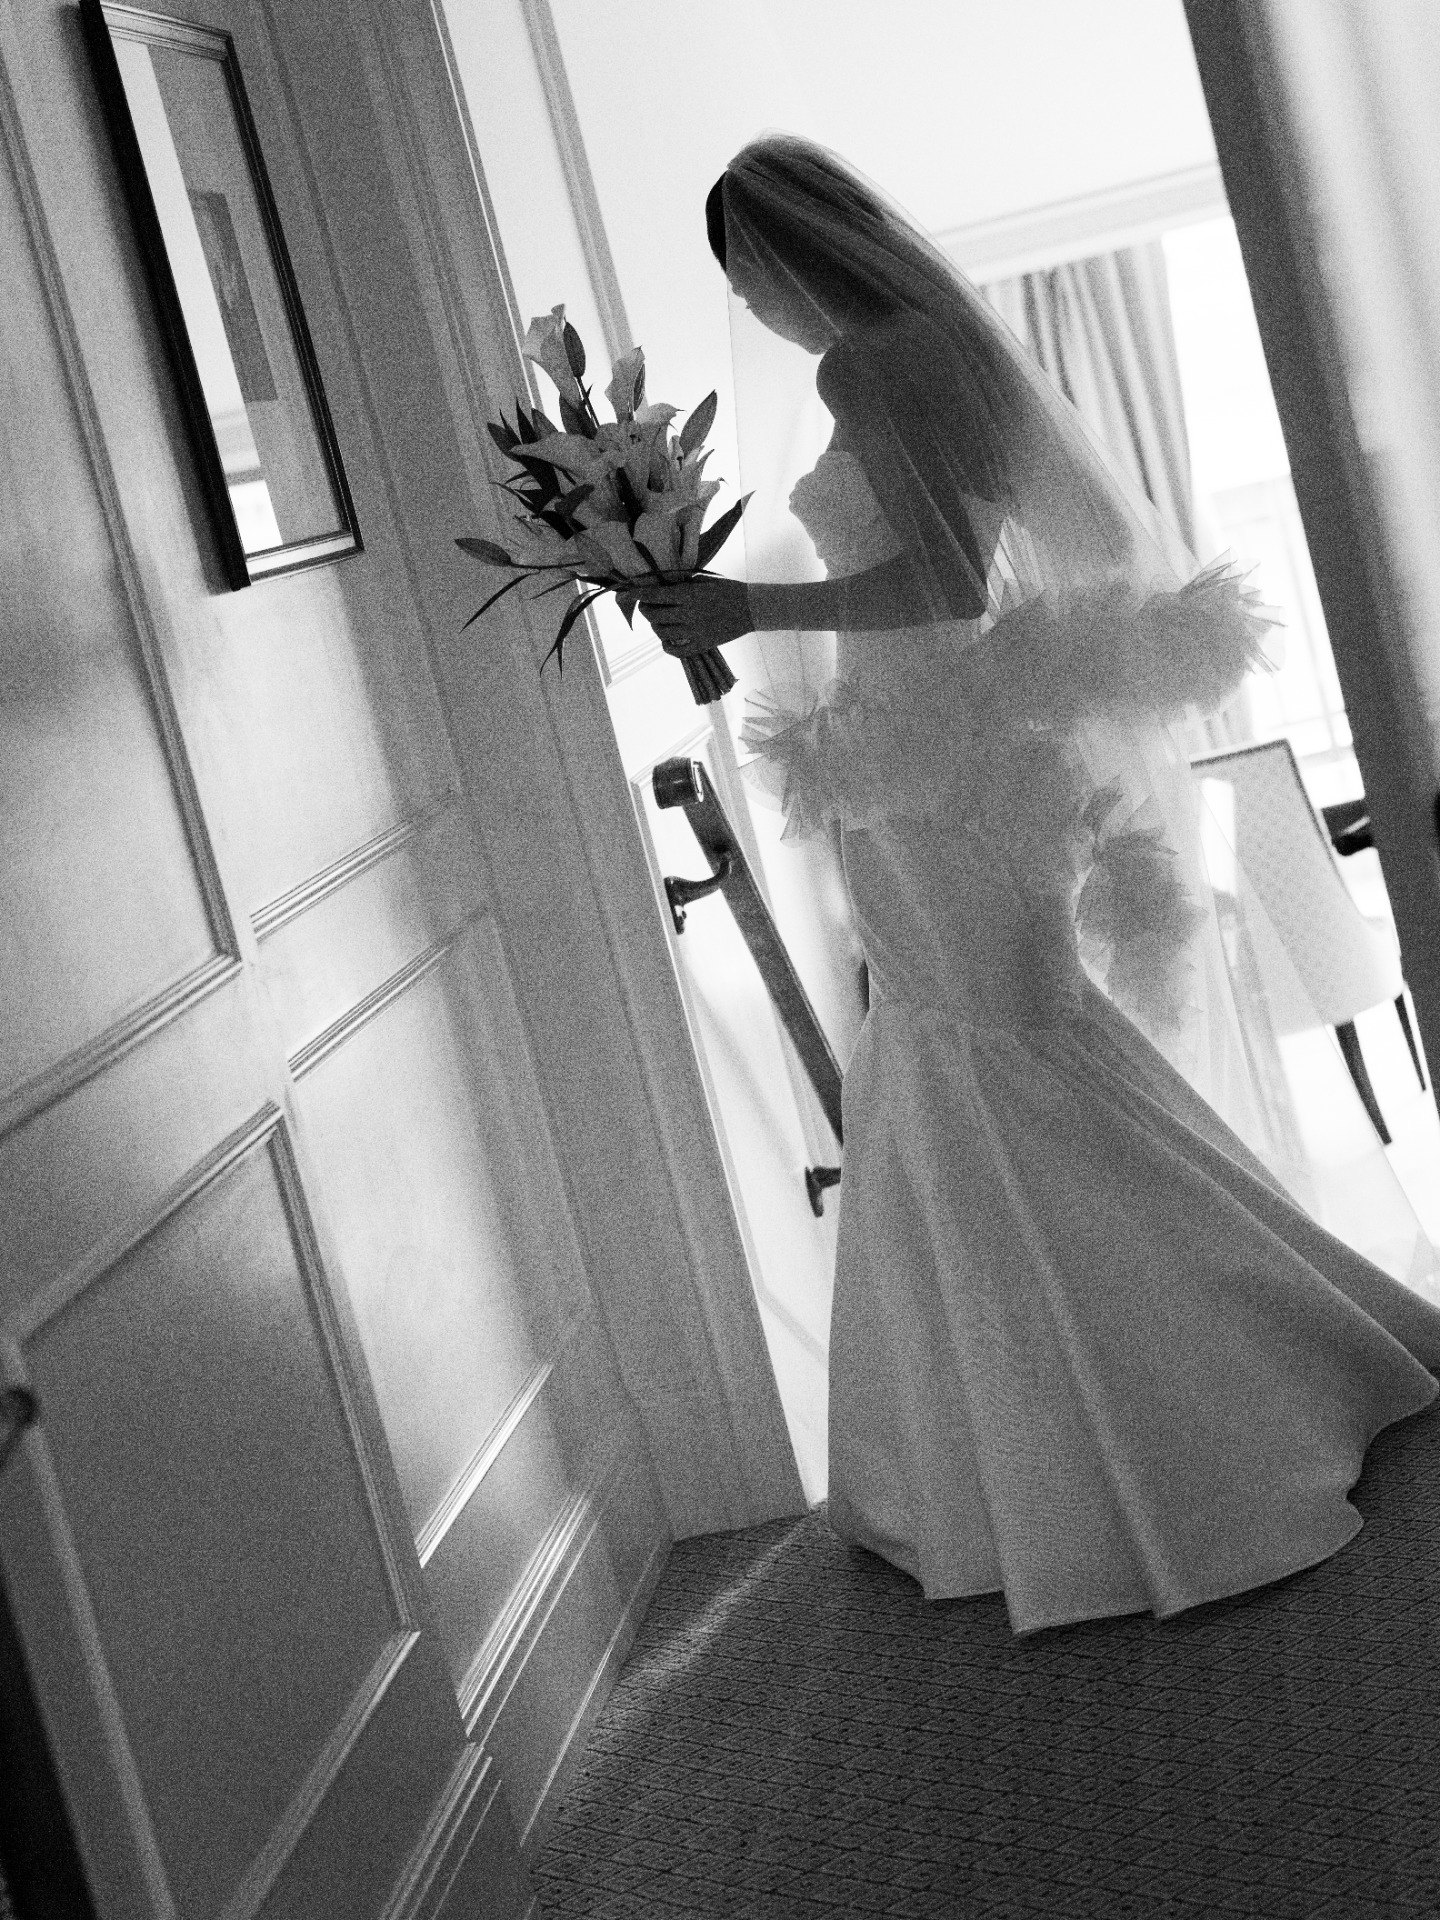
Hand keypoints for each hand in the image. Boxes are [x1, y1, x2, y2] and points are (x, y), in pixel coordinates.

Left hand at [638, 575, 752, 654]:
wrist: (752, 608)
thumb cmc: (728, 589)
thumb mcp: (704, 579)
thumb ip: (682, 582)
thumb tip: (659, 583)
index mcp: (688, 595)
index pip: (654, 595)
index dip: (636, 594)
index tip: (626, 593)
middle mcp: (688, 614)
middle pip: (653, 615)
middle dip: (645, 610)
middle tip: (648, 606)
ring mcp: (694, 632)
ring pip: (661, 633)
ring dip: (655, 626)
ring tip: (660, 621)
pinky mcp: (701, 645)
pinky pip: (674, 650)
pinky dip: (666, 646)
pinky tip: (667, 640)